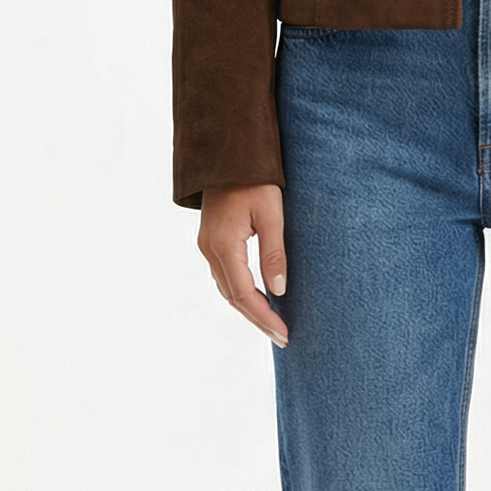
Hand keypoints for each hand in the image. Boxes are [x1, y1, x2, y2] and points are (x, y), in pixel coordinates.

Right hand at [197, 182, 289, 346]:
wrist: (228, 153)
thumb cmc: (254, 178)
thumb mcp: (272, 212)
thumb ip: (274, 252)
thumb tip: (279, 290)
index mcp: (224, 244)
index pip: (244, 293)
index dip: (264, 317)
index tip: (283, 334)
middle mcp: (209, 249)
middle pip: (232, 297)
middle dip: (257, 319)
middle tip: (282, 337)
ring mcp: (207, 245)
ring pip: (226, 288)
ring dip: (248, 308)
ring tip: (273, 324)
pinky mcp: (211, 239)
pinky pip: (225, 275)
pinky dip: (241, 292)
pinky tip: (257, 298)